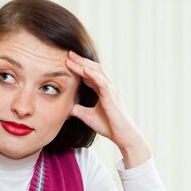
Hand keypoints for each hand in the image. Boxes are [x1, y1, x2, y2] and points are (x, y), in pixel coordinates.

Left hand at [65, 51, 150, 167]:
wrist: (124, 137)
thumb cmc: (110, 127)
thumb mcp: (88, 116)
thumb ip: (78, 110)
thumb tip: (66, 107)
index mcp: (103, 91)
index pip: (90, 75)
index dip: (78, 67)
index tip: (66, 60)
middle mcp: (108, 88)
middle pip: (93, 69)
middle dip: (80, 61)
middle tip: (68, 53)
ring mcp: (111, 92)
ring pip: (98, 72)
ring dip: (84, 64)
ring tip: (72, 58)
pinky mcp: (112, 98)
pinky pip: (103, 83)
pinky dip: (93, 75)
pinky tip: (84, 70)